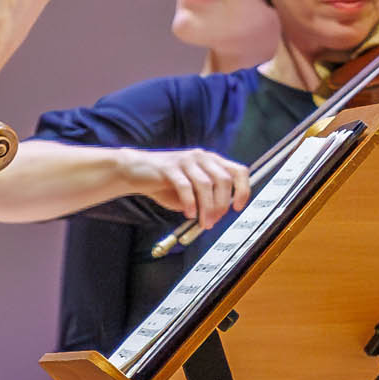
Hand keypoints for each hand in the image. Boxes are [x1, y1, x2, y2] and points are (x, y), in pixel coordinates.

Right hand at [121, 147, 250, 229]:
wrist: (135, 172)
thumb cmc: (165, 184)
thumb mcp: (192, 192)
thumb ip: (206, 199)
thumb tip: (218, 215)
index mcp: (211, 161)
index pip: (239, 171)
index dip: (244, 190)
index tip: (238, 207)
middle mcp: (201, 157)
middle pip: (224, 180)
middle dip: (222, 204)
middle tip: (214, 221)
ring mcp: (186, 160)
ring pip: (206, 184)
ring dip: (207, 207)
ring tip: (203, 222)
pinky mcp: (169, 167)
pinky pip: (185, 187)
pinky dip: (190, 203)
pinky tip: (189, 214)